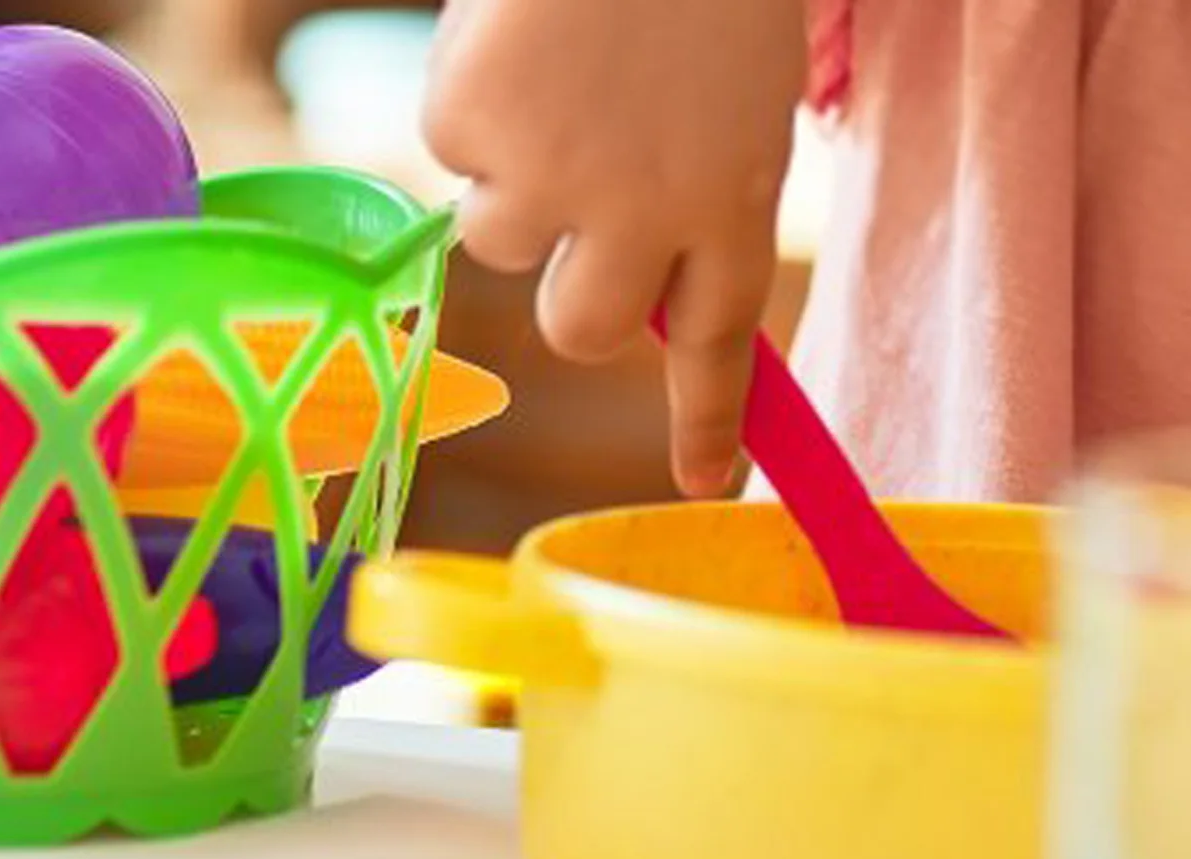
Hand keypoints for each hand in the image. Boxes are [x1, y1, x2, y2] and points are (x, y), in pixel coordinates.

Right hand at [424, 0, 805, 496]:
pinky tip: (516, 34)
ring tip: (554, 73)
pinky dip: (472, 97)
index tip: (699, 482)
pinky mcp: (473, 123)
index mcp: (734, 195)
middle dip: (573, 284)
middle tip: (578, 206)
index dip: (705, 421)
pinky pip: (451, 150)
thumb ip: (699, 195)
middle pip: (582, 328)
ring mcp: (553, 174)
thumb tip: (635, 285)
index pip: (718, 344)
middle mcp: (645, 213)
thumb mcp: (739, 94)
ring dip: (514, 173)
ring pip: (500, 241)